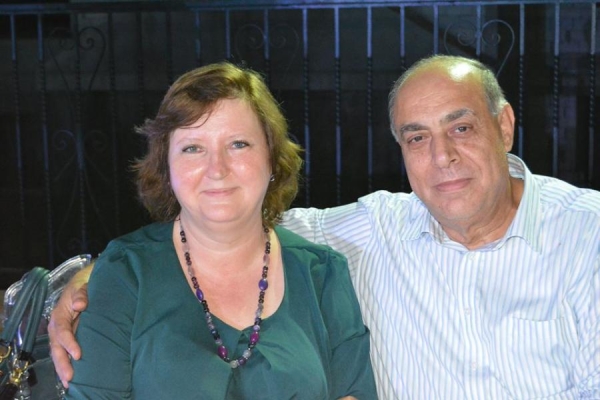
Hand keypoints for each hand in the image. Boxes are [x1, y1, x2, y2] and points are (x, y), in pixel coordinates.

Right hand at [48, 264, 92, 387]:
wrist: (89, 282)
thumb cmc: (86, 282)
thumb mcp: (84, 283)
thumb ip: (82, 293)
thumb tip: (80, 304)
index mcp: (60, 313)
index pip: (62, 331)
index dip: (69, 343)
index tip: (78, 354)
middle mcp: (59, 325)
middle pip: (56, 346)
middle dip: (62, 363)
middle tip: (69, 378)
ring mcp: (65, 332)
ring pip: (60, 352)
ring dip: (63, 367)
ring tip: (70, 383)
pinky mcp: (72, 336)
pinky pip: (67, 351)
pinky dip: (68, 363)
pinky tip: (74, 377)